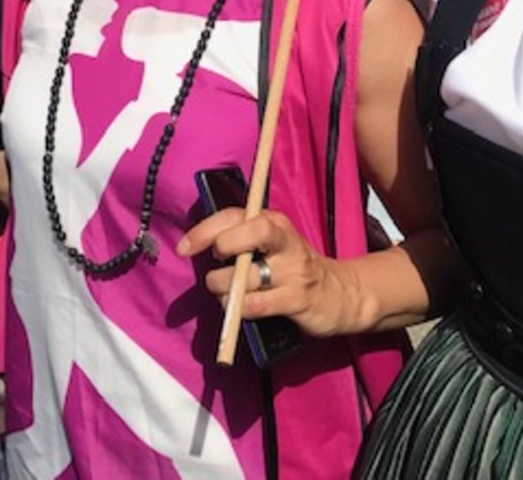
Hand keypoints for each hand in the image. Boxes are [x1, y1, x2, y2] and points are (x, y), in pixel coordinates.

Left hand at [177, 207, 352, 338]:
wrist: (339, 294)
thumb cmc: (291, 267)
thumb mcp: (271, 245)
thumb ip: (239, 238)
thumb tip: (195, 244)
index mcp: (274, 222)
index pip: (235, 215)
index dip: (205, 230)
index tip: (184, 248)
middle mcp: (285, 241)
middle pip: (253, 231)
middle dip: (224, 247)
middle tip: (218, 266)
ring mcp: (293, 270)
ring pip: (246, 275)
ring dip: (224, 288)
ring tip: (226, 293)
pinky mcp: (297, 299)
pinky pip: (257, 304)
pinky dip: (241, 307)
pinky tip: (242, 307)